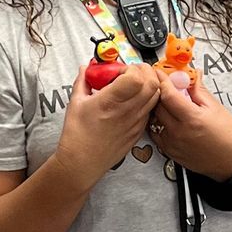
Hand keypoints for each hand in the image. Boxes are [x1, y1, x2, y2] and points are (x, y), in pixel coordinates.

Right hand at [50, 59, 158, 190]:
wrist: (83, 162)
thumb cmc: (77, 136)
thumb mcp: (76, 102)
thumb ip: (83, 80)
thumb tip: (87, 68)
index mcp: (111, 101)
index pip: (137, 77)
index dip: (130, 68)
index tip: (118, 71)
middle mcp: (128, 111)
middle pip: (153, 83)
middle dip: (143, 72)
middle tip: (129, 73)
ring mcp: (136, 122)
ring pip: (156, 95)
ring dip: (147, 85)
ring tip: (132, 86)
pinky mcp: (139, 130)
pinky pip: (150, 109)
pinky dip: (146, 100)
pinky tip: (131, 101)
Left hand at [147, 63, 231, 180]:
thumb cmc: (228, 136)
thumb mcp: (216, 108)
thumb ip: (199, 90)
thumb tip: (192, 75)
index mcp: (191, 119)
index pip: (168, 94)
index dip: (162, 80)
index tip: (161, 72)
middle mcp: (178, 132)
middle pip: (158, 105)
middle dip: (160, 91)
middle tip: (165, 85)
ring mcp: (172, 143)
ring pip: (154, 118)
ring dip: (158, 107)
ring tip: (167, 101)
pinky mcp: (169, 151)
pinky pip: (155, 132)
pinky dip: (158, 122)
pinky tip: (167, 117)